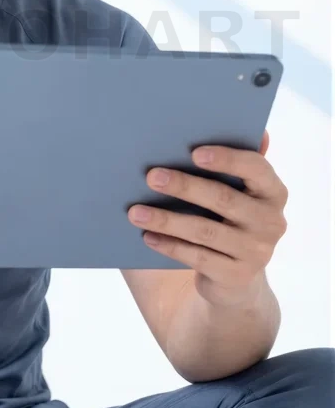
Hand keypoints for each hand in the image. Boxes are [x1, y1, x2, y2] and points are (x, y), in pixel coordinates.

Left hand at [127, 130, 287, 306]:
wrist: (235, 277)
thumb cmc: (228, 219)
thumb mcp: (236, 192)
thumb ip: (234, 165)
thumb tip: (239, 130)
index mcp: (272, 191)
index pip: (256, 169)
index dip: (227, 159)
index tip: (194, 152)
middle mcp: (271, 221)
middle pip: (223, 199)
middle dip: (184, 186)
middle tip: (151, 176)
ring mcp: (256, 251)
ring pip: (204, 230)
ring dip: (166, 219)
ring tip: (135, 211)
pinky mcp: (236, 275)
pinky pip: (197, 257)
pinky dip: (169, 245)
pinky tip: (147, 236)